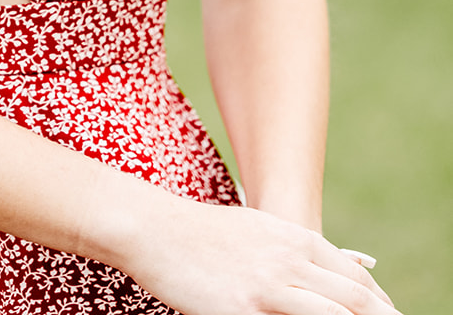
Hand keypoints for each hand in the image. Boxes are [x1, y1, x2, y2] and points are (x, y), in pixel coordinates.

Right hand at [129, 197, 398, 314]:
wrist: (156, 229)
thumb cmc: (203, 232)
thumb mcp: (257, 229)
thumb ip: (292, 249)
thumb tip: (323, 265)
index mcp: (294, 240)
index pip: (354, 278)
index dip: (379, 304)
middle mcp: (289, 262)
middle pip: (352, 299)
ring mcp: (268, 289)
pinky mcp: (243, 310)